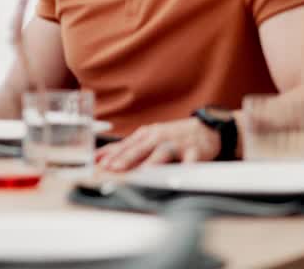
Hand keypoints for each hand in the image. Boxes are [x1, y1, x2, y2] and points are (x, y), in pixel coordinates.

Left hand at [95, 117, 219, 171]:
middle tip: (113, 167)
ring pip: (162, 153)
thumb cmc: (171, 137)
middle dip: (126, 158)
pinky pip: (190, 160)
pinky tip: (181, 173)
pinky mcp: (195, 151)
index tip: (99, 162)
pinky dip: (186, 167)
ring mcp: (177, 143)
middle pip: (140, 148)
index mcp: (146, 135)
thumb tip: (104, 159)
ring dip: (152, 162)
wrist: (205, 129)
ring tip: (142, 171)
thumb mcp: (149, 138)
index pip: (125, 145)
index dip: (111, 154)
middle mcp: (159, 138)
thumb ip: (129, 149)